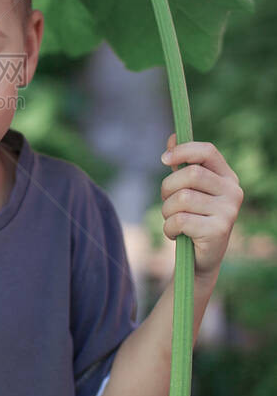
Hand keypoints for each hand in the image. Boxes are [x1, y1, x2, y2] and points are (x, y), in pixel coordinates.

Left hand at [160, 133, 243, 278]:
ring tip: (172, 220)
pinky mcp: (219, 230)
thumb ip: (182, 164)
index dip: (183, 150)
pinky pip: (180, 220)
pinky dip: (168, 228)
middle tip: (165, 200)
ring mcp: (229, 211)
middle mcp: (233, 192)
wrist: (201, 258)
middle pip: (191, 173)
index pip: (207, 151)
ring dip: (166, 211)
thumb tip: (173, 137)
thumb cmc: (193, 218)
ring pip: (182, 198)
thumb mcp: (188, 189)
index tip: (163, 159)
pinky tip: (175, 234)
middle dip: (168, 187)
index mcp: (227, 177)